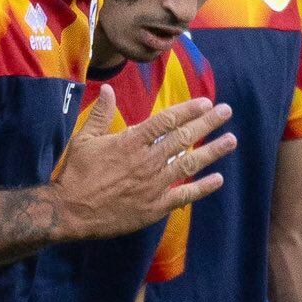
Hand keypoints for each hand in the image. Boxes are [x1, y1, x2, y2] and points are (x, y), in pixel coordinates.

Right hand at [53, 91, 234, 241]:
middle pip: (184, 137)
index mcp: (131, 142)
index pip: (167, 120)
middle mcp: (147, 161)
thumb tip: (109, 89)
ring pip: (189, 163)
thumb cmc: (75, 174)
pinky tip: (217, 179)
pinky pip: (183, 196)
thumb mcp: (84, 140)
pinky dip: (202, 188)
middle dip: (207, 123)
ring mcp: (153, 185)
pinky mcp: (153, 207)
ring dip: (213, 151)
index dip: (188, 109)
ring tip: (231, 140)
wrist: (70, 212)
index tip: (205, 102)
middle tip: (226, 111)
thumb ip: (101, 114)